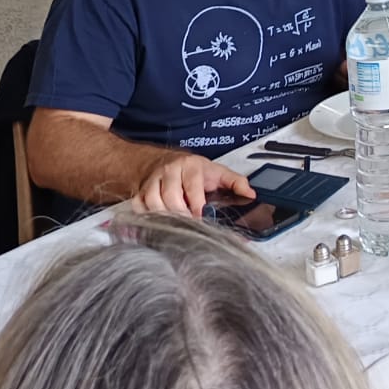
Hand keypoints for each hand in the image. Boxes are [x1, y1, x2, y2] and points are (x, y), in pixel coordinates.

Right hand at [131, 155, 251, 216]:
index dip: (196, 204)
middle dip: (180, 214)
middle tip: (189, 226)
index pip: (192, 185)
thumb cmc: (192, 171)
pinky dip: (145, 216)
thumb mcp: (217, 172)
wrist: (164, 162)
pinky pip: (138, 205)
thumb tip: (250, 194)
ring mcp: (153, 181)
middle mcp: (169, 171)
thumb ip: (235, 182)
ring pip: (153, 201)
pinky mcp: (140, 191)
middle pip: (171, 196)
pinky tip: (157, 222)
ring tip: (175, 225)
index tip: (201, 217)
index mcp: (190, 166)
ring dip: (164, 216)